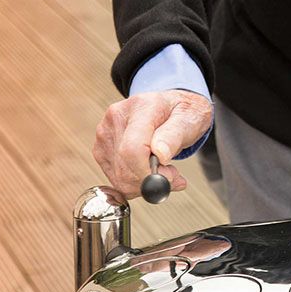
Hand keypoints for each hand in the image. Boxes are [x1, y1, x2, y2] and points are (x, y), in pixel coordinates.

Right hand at [92, 90, 213, 198]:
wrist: (170, 108)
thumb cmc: (181, 113)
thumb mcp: (189, 120)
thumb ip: (175, 136)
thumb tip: (160, 154)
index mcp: (140, 107)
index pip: (133, 148)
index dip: (149, 172)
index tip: (169, 176)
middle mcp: (116, 117)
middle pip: (125, 166)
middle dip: (150, 180)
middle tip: (172, 174)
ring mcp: (105, 133)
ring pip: (119, 177)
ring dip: (144, 184)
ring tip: (164, 171)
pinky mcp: (101, 150)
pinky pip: (116, 180)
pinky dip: (136, 184)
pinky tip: (150, 172)